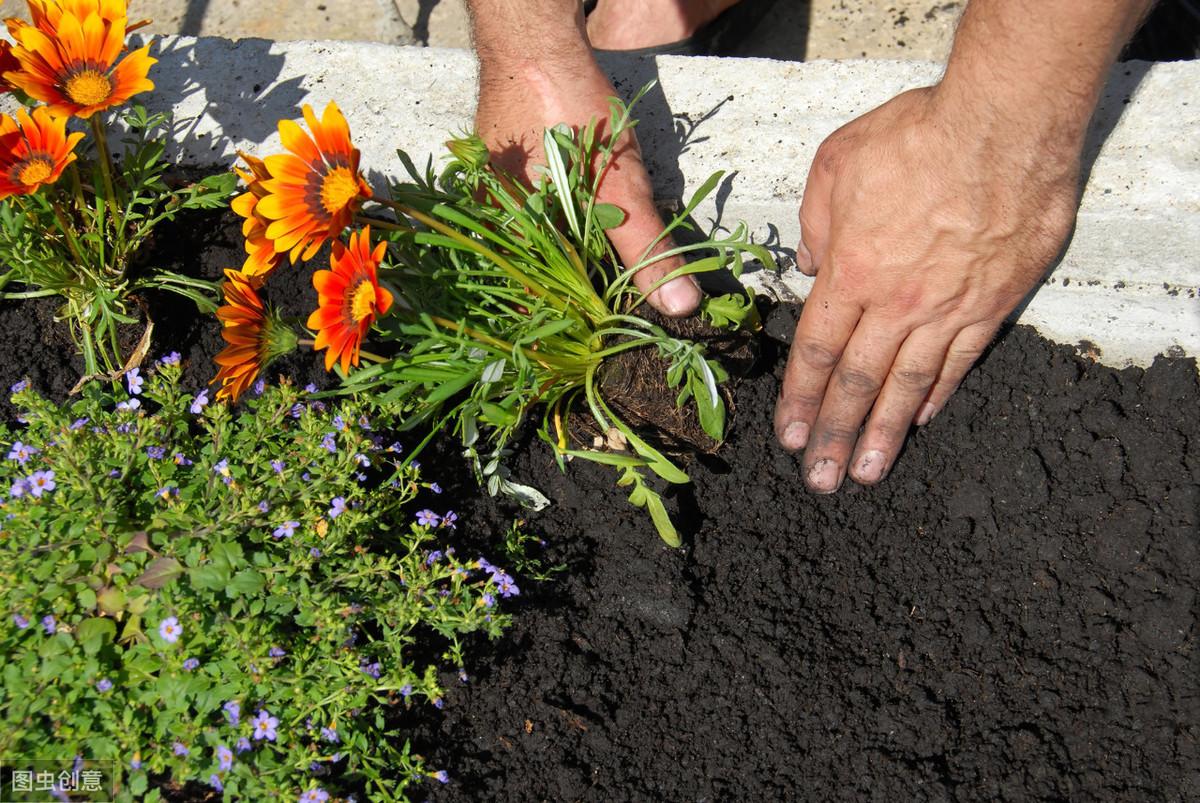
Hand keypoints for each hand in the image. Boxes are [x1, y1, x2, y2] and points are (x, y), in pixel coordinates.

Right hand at [474, 63, 700, 315]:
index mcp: (502, 239)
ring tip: (611, 267)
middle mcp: (488, 220)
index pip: (539, 299)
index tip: (612, 329)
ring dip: (575, 255)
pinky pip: (535, 211)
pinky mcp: (505, 166)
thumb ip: (645, 251)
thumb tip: (680, 305)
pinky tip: (591, 221)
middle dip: (582, 287)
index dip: (579, 315)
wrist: (539, 43)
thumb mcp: (618, 191)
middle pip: (540, 272)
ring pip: (539, 242)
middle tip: (622, 300)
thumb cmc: (569, 117)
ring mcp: (492, 191)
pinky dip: (565, 222)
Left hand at [774, 86, 1080, 491]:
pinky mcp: (992, 305)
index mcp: (850, 274)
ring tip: (866, 475)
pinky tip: (918, 422)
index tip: (789, 436)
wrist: (1003, 126)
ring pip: (907, 387)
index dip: (800, 400)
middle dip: (834, 436)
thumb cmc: (915, 137)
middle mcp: (895, 305)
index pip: (816, 352)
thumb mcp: (835, 166)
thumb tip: (808, 265)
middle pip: (856, 383)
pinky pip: (958, 363)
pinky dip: (936, 397)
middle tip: (820, 480)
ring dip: (881, 435)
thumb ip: (814, 224)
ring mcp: (947, 310)